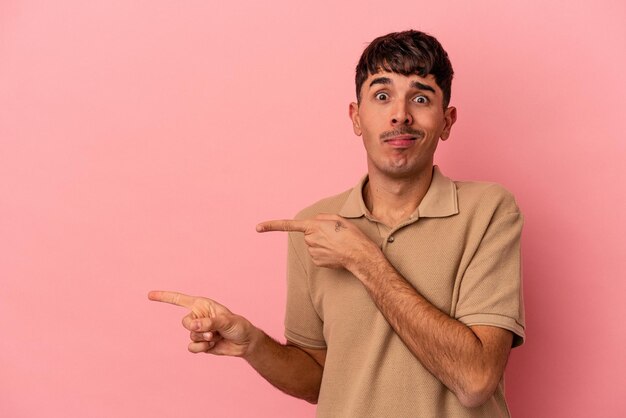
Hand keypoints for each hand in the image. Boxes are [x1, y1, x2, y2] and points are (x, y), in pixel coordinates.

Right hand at [148, 290, 256, 356]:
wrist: (244, 343)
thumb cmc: (238, 326)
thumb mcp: (226, 321)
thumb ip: (209, 322)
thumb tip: (193, 326)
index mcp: (202, 305)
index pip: (179, 299)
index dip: (164, 297)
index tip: (149, 295)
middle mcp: (198, 316)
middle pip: (185, 322)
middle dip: (197, 328)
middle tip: (213, 331)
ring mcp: (198, 330)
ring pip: (190, 335)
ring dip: (204, 339)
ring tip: (217, 337)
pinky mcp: (200, 343)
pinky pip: (192, 347)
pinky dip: (202, 348)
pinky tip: (213, 345)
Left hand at [256, 213, 378, 269]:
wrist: (360, 255)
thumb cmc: (351, 235)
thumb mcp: (338, 218)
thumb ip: (321, 218)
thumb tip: (314, 224)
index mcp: (313, 226)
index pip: (288, 225)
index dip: (271, 225)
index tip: (258, 228)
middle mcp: (309, 239)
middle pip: (309, 234)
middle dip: (319, 233)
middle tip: (335, 234)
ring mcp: (312, 252)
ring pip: (314, 244)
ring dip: (323, 243)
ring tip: (337, 244)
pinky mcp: (317, 262)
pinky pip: (318, 254)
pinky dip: (326, 253)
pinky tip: (336, 253)